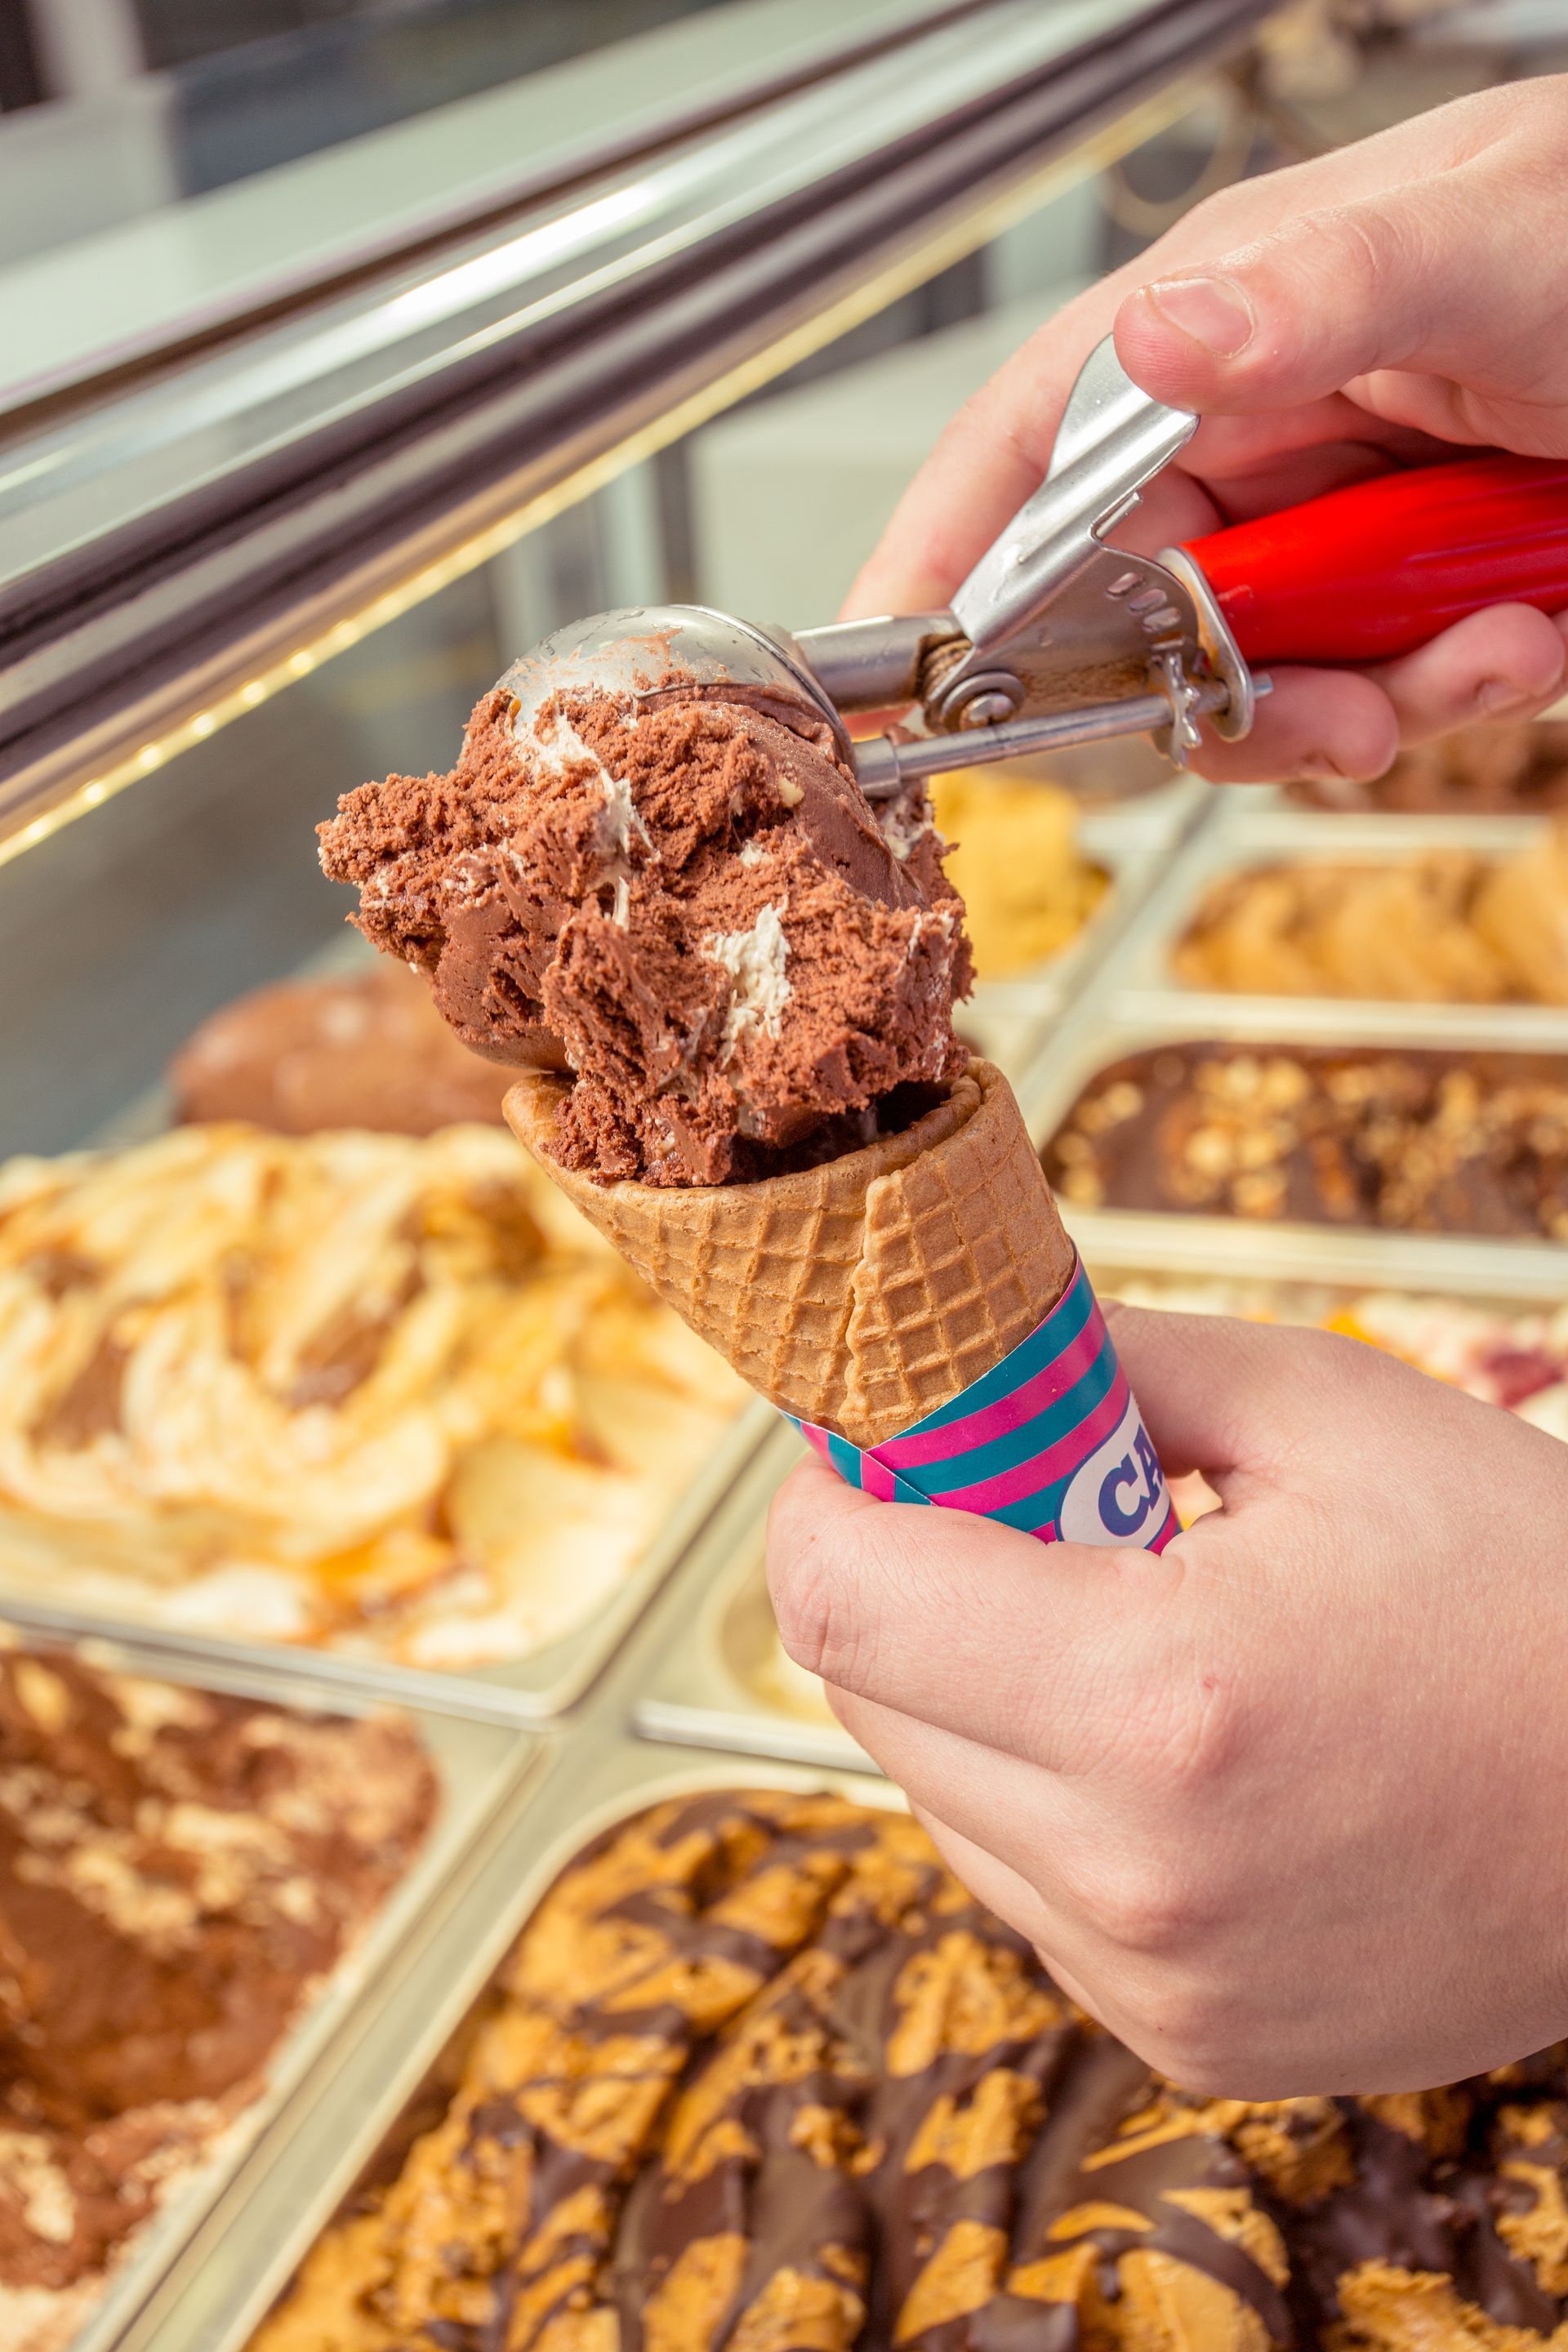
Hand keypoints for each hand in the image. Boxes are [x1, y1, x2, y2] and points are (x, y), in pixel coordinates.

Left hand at [766, 1302, 1567, 2093]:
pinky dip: (1052, 1798)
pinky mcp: (1184, 2036)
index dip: (827, 1493)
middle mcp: (1134, 1875)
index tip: (870, 1441)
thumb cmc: (1528, 1594)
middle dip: (909, 1576)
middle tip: (1020, 1508)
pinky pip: (1026, 1883)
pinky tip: (1180, 1743)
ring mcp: (1155, 1979)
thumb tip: (953, 1346)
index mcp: (1156, 1704)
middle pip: (866, 1691)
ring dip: (977, 1691)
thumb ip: (1106, 1364)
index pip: (838, 1596)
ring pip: (935, 1792)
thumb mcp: (1323, 1414)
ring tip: (1134, 1629)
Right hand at [846, 78, 1567, 788]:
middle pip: (1141, 615)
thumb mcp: (1471, 251)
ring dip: (1367, 704)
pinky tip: (1526, 632)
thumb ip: (1313, 297)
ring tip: (1487, 647)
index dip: (946, 567)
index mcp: (1216, 331)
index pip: (1026, 457)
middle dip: (1229, 693)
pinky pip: (1371, 691)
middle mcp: (1251, 433)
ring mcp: (1324, 521)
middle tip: (1328, 720)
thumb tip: (1153, 344)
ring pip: (1261, 681)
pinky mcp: (1397, 586)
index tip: (897, 678)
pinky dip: (1447, 692)